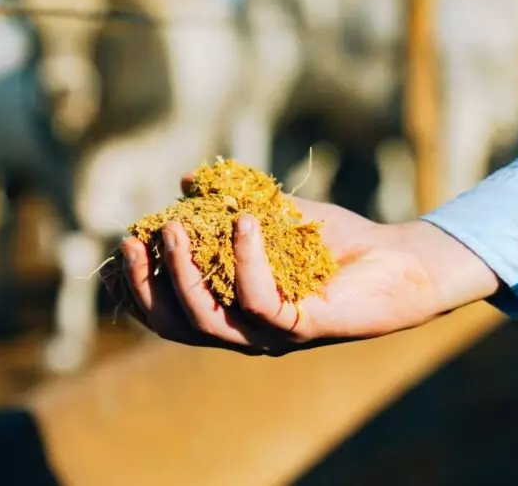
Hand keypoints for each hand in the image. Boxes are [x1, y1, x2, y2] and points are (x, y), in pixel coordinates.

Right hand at [105, 175, 500, 355]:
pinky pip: (259, 302)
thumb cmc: (333, 242)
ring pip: (209, 321)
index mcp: (229, 309)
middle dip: (148, 284)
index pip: (168, 309)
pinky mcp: (302, 329)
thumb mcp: (272, 214)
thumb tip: (185, 181)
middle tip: (138, 237)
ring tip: (175, 226)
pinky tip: (243, 221)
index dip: (138, 285)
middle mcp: (243, 331)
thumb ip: (227, 202)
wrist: (396, 259)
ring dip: (186, 273)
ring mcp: (271, 336)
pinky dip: (245, 261)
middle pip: (176, 324)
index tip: (121, 244)